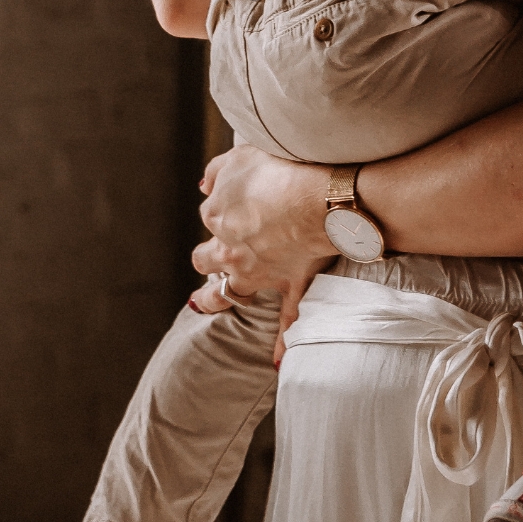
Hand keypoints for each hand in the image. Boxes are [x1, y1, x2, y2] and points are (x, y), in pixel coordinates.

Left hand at [192, 144, 333, 332]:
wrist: (318, 196)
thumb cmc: (281, 169)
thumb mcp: (240, 157)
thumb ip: (217, 173)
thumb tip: (204, 186)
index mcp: (219, 216)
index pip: (211, 214)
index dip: (222, 208)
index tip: (236, 203)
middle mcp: (231, 251)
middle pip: (206, 260)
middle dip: (206, 260)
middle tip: (211, 260)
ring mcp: (261, 273)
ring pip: (229, 293)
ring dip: (217, 300)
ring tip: (206, 305)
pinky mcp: (291, 285)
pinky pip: (286, 320)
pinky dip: (281, 343)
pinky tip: (276, 363)